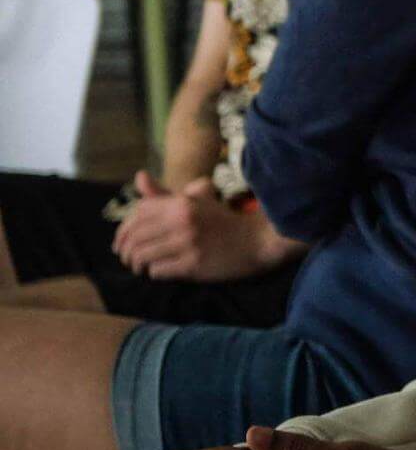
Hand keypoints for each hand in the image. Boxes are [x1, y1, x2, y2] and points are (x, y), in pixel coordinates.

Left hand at [111, 172, 294, 282]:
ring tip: (141, 267)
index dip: (125, 228)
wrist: (256, 240)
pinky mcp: (193, 264)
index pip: (138, 213)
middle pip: (136, 237)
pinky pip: (158, 271)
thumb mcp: (197, 199)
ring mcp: (188, 243)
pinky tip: (159, 271)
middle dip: (126, 250)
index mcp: (181, 203)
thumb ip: (165, 193)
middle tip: (128, 258)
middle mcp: (182, 221)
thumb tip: (139, 177)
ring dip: (137, 264)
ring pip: (143, 255)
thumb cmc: (223, 219)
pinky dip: (154, 272)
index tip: (124, 240)